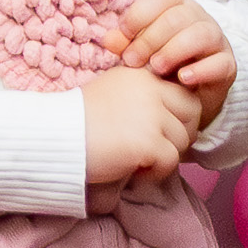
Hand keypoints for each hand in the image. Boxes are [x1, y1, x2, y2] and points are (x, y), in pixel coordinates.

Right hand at [80, 61, 204, 193]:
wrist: (56, 138)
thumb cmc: (79, 121)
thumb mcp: (113, 92)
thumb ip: (142, 95)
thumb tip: (176, 113)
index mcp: (141, 75)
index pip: (183, 92)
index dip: (178, 115)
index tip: (160, 130)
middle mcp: (149, 89)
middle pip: (192, 113)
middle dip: (181, 134)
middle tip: (158, 148)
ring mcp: (151, 115)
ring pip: (183, 140)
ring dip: (165, 155)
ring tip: (138, 160)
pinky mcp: (149, 141)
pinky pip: (171, 161)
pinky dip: (155, 172)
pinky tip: (134, 170)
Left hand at [111, 0, 235, 120]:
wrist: (188, 94)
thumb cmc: (160, 64)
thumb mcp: (140, 52)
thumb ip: (125, 44)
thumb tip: (110, 40)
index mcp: (175, 5)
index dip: (139, 14)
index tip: (123, 37)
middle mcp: (198, 16)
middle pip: (176, 17)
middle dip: (150, 39)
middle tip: (132, 61)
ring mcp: (216, 39)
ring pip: (200, 34)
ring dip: (173, 51)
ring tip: (156, 68)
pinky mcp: (228, 64)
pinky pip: (219, 62)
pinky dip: (200, 70)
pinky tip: (182, 79)